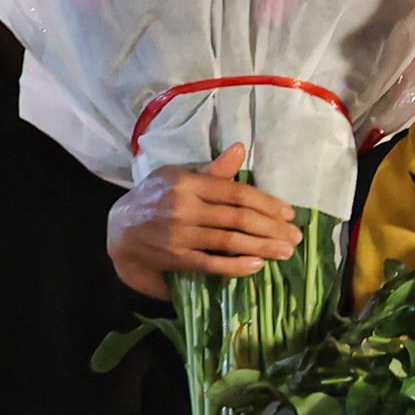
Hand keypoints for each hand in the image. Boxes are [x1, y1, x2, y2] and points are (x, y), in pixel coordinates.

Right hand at [105, 144, 300, 300]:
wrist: (119, 228)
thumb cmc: (155, 197)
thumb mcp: (179, 176)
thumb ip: (212, 170)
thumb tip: (240, 148)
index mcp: (189, 183)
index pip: (236, 192)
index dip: (267, 203)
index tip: (289, 213)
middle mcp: (185, 207)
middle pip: (238, 217)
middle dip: (272, 228)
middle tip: (295, 237)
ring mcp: (179, 234)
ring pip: (229, 241)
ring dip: (262, 247)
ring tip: (285, 253)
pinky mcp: (175, 257)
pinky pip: (211, 263)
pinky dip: (236, 266)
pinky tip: (257, 265)